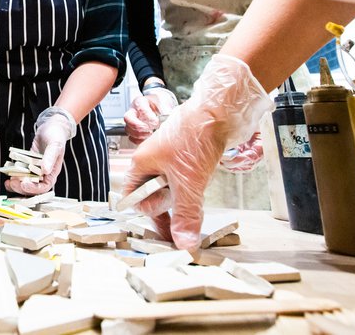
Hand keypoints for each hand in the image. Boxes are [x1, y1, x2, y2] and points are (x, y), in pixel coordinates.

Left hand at [6, 106, 76, 195]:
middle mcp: (43, 173)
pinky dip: (14, 175)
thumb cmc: (56, 136)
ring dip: (16, 184)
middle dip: (22, 188)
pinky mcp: (27, 164)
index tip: (24, 184)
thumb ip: (50, 157)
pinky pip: (20, 173)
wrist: (51, 127)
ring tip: (8, 182)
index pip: (44, 187)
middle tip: (13, 183)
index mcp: (52, 172)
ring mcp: (34, 169)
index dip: (34, 189)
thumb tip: (45, 170)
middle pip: (33, 187)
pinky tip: (7, 173)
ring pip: (25, 182)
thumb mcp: (55, 145)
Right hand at [124, 55, 273, 250]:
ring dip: (183, 202)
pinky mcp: (187, 159)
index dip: (150, 214)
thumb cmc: (195, 136)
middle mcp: (153, 162)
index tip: (167, 231)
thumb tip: (183, 243)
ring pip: (172, 191)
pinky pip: (185, 183)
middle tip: (183, 216)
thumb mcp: (188, 182)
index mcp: (142, 164)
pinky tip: (201, 193)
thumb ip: (185, 214)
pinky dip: (192, 193)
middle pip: (153, 197)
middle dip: (168, 210)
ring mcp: (170, 160)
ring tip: (195, 202)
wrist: (220, 111)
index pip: (134, 199)